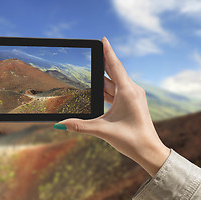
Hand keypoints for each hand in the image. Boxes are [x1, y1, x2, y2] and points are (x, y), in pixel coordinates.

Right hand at [54, 37, 169, 176]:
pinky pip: (116, 91)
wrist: (149, 151)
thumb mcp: (103, 131)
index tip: (102, 39)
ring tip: (89, 68)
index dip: (108, 52)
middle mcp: (131, 91)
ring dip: (102, 77)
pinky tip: (97, 87)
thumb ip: (80, 126)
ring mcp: (132, 96)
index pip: (115, 66)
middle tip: (91, 51)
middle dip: (102, 62)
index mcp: (128, 92)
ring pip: (113, 82)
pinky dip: (106, 88)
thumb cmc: (131, 140)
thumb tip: (59, 124)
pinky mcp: (131, 103)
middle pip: (113, 72)